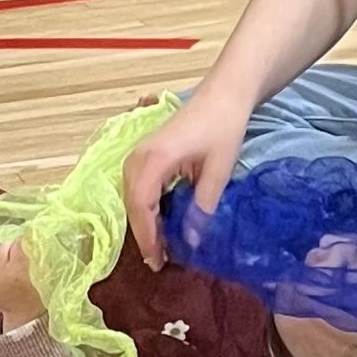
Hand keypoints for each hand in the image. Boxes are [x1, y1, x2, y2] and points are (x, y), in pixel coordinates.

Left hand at [0, 238, 45, 326]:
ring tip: (10, 257)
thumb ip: (39, 258)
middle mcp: (0, 276)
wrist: (22, 316)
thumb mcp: (44, 277)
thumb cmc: (38, 295)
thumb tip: (34, 234)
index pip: (20, 244)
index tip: (32, 241)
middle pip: (6, 245)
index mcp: (18, 274)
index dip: (27, 240)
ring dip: (3, 249)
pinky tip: (0, 261)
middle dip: (15, 246)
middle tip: (22, 253)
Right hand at [121, 91, 248, 267]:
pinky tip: (163, 222)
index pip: (141, 206)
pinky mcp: (146, 154)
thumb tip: (191, 243)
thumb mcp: (219, 171)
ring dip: (146, 222)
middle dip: (145, 234)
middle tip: (162, 261)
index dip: (148, 237)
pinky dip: (148, 207)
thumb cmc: (224, 127)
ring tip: (163, 247)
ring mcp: (139, 154)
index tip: (159, 262)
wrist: (224, 94)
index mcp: (154, 160)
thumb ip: (203, 207)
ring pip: (133, 197)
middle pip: (132, 204)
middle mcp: (138, 157)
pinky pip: (139, 187)